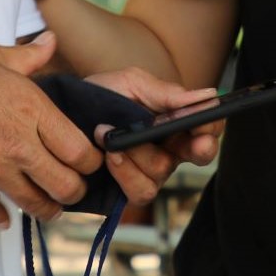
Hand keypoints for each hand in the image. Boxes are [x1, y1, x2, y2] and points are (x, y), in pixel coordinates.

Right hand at [0, 34, 99, 226]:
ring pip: (36, 204)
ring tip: (48, 207)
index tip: (90, 162)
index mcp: (32, 111)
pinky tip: (3, 215)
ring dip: (46, 209)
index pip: (81, 150)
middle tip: (73, 189)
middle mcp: (19, 145)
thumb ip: (28, 56)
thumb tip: (51, 41)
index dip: (93, 162)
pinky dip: (1, 216)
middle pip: (66, 185)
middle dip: (75, 192)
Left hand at [83, 68, 221, 203]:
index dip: (213, 125)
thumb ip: (166, 92)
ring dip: (139, 153)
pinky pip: (141, 191)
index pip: (209, 126)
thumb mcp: (132, 83)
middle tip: (196, 143)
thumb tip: (206, 96)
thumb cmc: (102, 94)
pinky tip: (110, 155)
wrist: (63, 112)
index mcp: (177, 121)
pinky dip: (126, 173)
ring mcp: (151, 171)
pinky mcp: (130, 189)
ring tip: (109, 134)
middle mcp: (171, 149)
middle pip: (200, 154)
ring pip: (164, 171)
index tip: (206, 121)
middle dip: (200, 148)